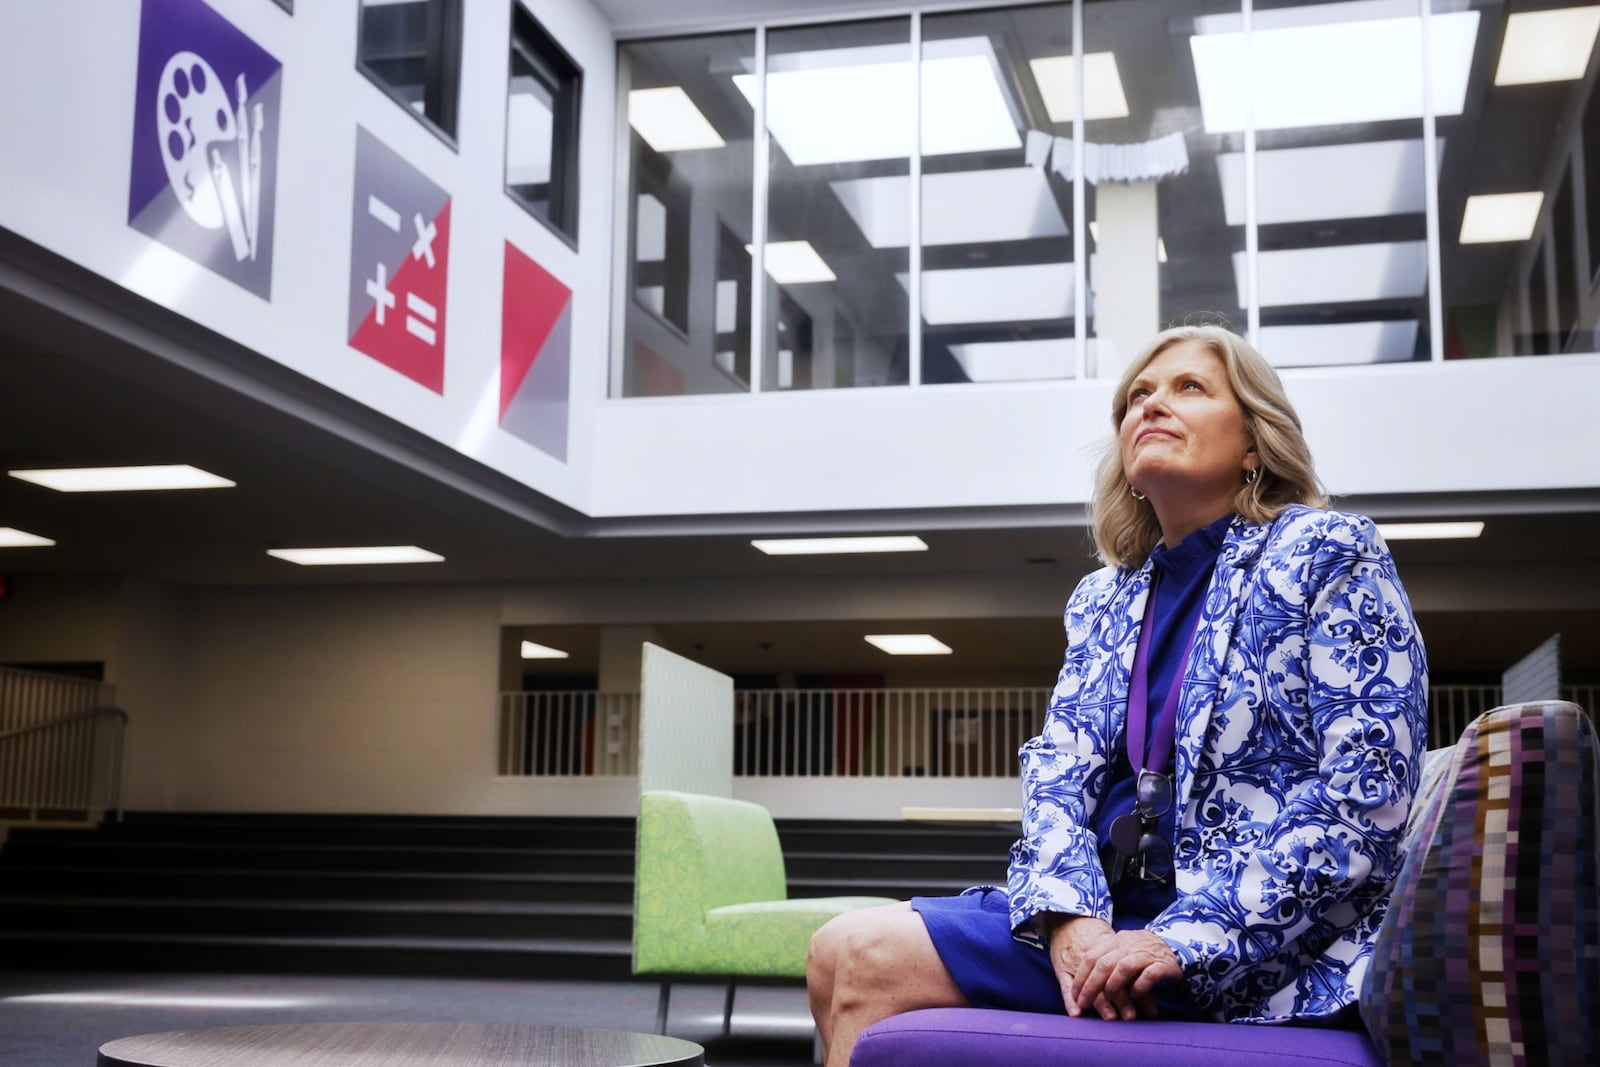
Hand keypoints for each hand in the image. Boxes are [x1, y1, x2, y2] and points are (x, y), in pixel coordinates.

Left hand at [1048, 918, 1181, 1020]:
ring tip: (1108, 1000)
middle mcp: (1130, 944)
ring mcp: (1147, 953)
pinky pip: (1148, 975)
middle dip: (1091, 985)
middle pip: (1104, 963)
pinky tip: (1134, 996)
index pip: (1092, 956)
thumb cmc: (1146, 951)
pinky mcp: (1164, 964)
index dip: (1081, 976)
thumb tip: (1085, 978)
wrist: (1179, 944)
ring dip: (1113, 986)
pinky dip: (1139, 987)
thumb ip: (1108, 958)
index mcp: (1117, 940)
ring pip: (1124, 967)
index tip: (1075, 995)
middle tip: (1084, 1003)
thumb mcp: (1124, 948)